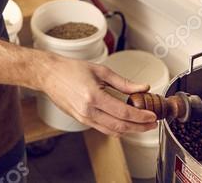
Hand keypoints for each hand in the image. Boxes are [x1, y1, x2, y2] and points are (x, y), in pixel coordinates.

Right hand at [39, 55, 157, 135]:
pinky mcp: (81, 120)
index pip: (123, 113)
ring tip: (142, 125)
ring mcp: (83, 118)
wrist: (49, 74)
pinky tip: (125, 123)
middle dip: (139, 127)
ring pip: (112, 131)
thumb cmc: (71, 69)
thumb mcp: (100, 71)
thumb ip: (123, 82)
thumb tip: (142, 87)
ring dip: (130, 130)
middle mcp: (88, 110)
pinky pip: (103, 129)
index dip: (140, 116)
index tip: (152, 116)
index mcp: (93, 96)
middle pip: (120, 126)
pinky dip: (117, 128)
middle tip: (152, 123)